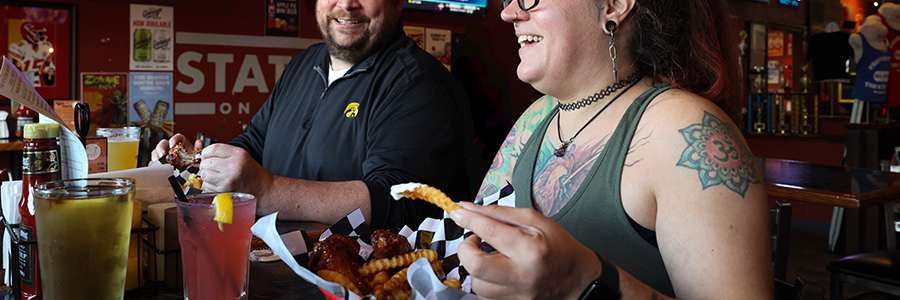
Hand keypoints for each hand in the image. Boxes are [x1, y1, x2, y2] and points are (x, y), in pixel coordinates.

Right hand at [149, 134, 201, 164]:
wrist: (188, 172)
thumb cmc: (191, 162)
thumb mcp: (196, 157)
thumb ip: (198, 150)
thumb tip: (199, 142)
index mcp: (181, 144)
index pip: (176, 138)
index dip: (174, 140)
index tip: (173, 145)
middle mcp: (171, 148)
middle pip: (163, 144)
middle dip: (161, 148)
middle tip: (163, 154)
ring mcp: (164, 155)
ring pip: (156, 152)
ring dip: (156, 157)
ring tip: (160, 163)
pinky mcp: (159, 163)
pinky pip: (154, 162)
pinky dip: (154, 165)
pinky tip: (157, 169)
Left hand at [198, 143, 272, 195]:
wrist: (263, 189)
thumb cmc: (252, 173)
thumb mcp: (243, 156)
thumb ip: (224, 152)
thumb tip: (203, 152)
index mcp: (239, 155)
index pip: (213, 149)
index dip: (206, 152)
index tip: (206, 155)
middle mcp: (233, 167)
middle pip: (206, 162)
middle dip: (206, 164)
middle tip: (212, 166)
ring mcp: (228, 180)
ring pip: (204, 174)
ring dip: (207, 174)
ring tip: (215, 174)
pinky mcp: (223, 191)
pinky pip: (206, 185)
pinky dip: (209, 184)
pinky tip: (218, 183)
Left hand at [451, 202, 601, 299]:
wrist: (578, 280)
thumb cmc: (558, 247)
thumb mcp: (534, 221)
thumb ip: (499, 214)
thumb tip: (468, 209)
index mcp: (531, 249)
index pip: (489, 231)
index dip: (468, 219)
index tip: (457, 212)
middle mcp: (523, 276)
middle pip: (475, 266)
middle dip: (465, 249)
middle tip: (474, 240)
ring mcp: (518, 296)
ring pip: (476, 284)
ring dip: (476, 267)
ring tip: (490, 257)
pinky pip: (484, 297)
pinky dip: (484, 282)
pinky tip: (496, 273)